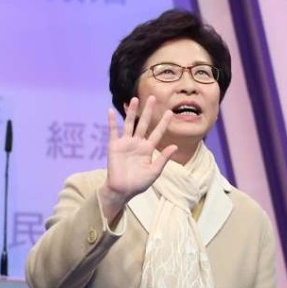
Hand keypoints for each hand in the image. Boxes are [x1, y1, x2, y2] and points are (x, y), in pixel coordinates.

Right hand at [98, 96, 173, 222]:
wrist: (122, 190)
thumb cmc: (139, 183)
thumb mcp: (154, 171)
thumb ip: (163, 158)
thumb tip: (175, 146)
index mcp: (148, 149)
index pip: (157, 133)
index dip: (163, 123)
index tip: (170, 112)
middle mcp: (137, 143)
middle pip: (144, 124)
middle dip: (149, 111)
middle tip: (153, 98)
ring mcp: (125, 143)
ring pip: (129, 124)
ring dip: (131, 112)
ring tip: (135, 99)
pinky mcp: (114, 146)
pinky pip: (113, 131)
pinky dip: (112, 121)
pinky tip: (111, 111)